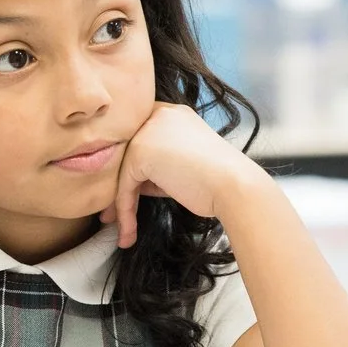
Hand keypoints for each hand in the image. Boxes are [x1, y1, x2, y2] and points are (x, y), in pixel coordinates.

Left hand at [103, 103, 258, 247]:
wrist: (235, 186)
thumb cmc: (217, 183)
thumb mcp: (182, 166)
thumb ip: (156, 167)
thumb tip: (130, 183)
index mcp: (172, 114)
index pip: (139, 138)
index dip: (131, 168)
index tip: (126, 195)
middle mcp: (158, 115)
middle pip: (126, 153)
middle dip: (119, 187)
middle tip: (112, 216)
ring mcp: (148, 130)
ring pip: (122, 171)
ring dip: (120, 204)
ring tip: (123, 230)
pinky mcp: (140, 151)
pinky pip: (124, 185)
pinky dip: (125, 211)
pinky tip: (128, 232)